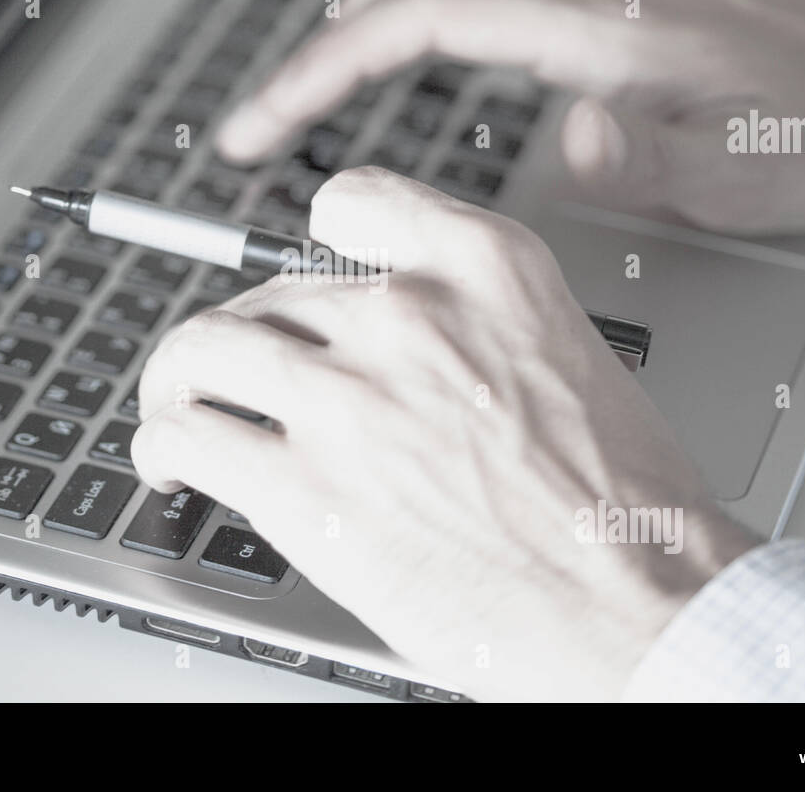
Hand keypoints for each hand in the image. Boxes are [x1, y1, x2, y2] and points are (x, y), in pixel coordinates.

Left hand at [132, 167, 755, 699]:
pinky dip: (164, 445)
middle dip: (245, 340)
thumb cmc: (623, 505)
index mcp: (482, 270)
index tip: (302, 281)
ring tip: (178, 413)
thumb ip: (472, 329)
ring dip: (178, 383)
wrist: (641, 603)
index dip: (312, 245)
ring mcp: (347, 395)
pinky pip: (187, 433)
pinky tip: (174, 464)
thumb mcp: (565, 358)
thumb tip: (399, 350)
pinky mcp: (304, 483)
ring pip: (202, 352)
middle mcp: (407, 314)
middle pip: (266, 293)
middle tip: (236, 378)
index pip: (353, 202)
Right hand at [216, 0, 804, 234]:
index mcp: (595, 24)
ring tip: (314, 82)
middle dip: (320, 45)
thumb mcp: (749, 165)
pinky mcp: (596, 0)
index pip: (423, 21)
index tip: (260, 122)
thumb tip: (572, 143)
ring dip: (362, 12)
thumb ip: (657, 157)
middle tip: (264, 114)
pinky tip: (411, 50)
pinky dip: (413, 6)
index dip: (323, 68)